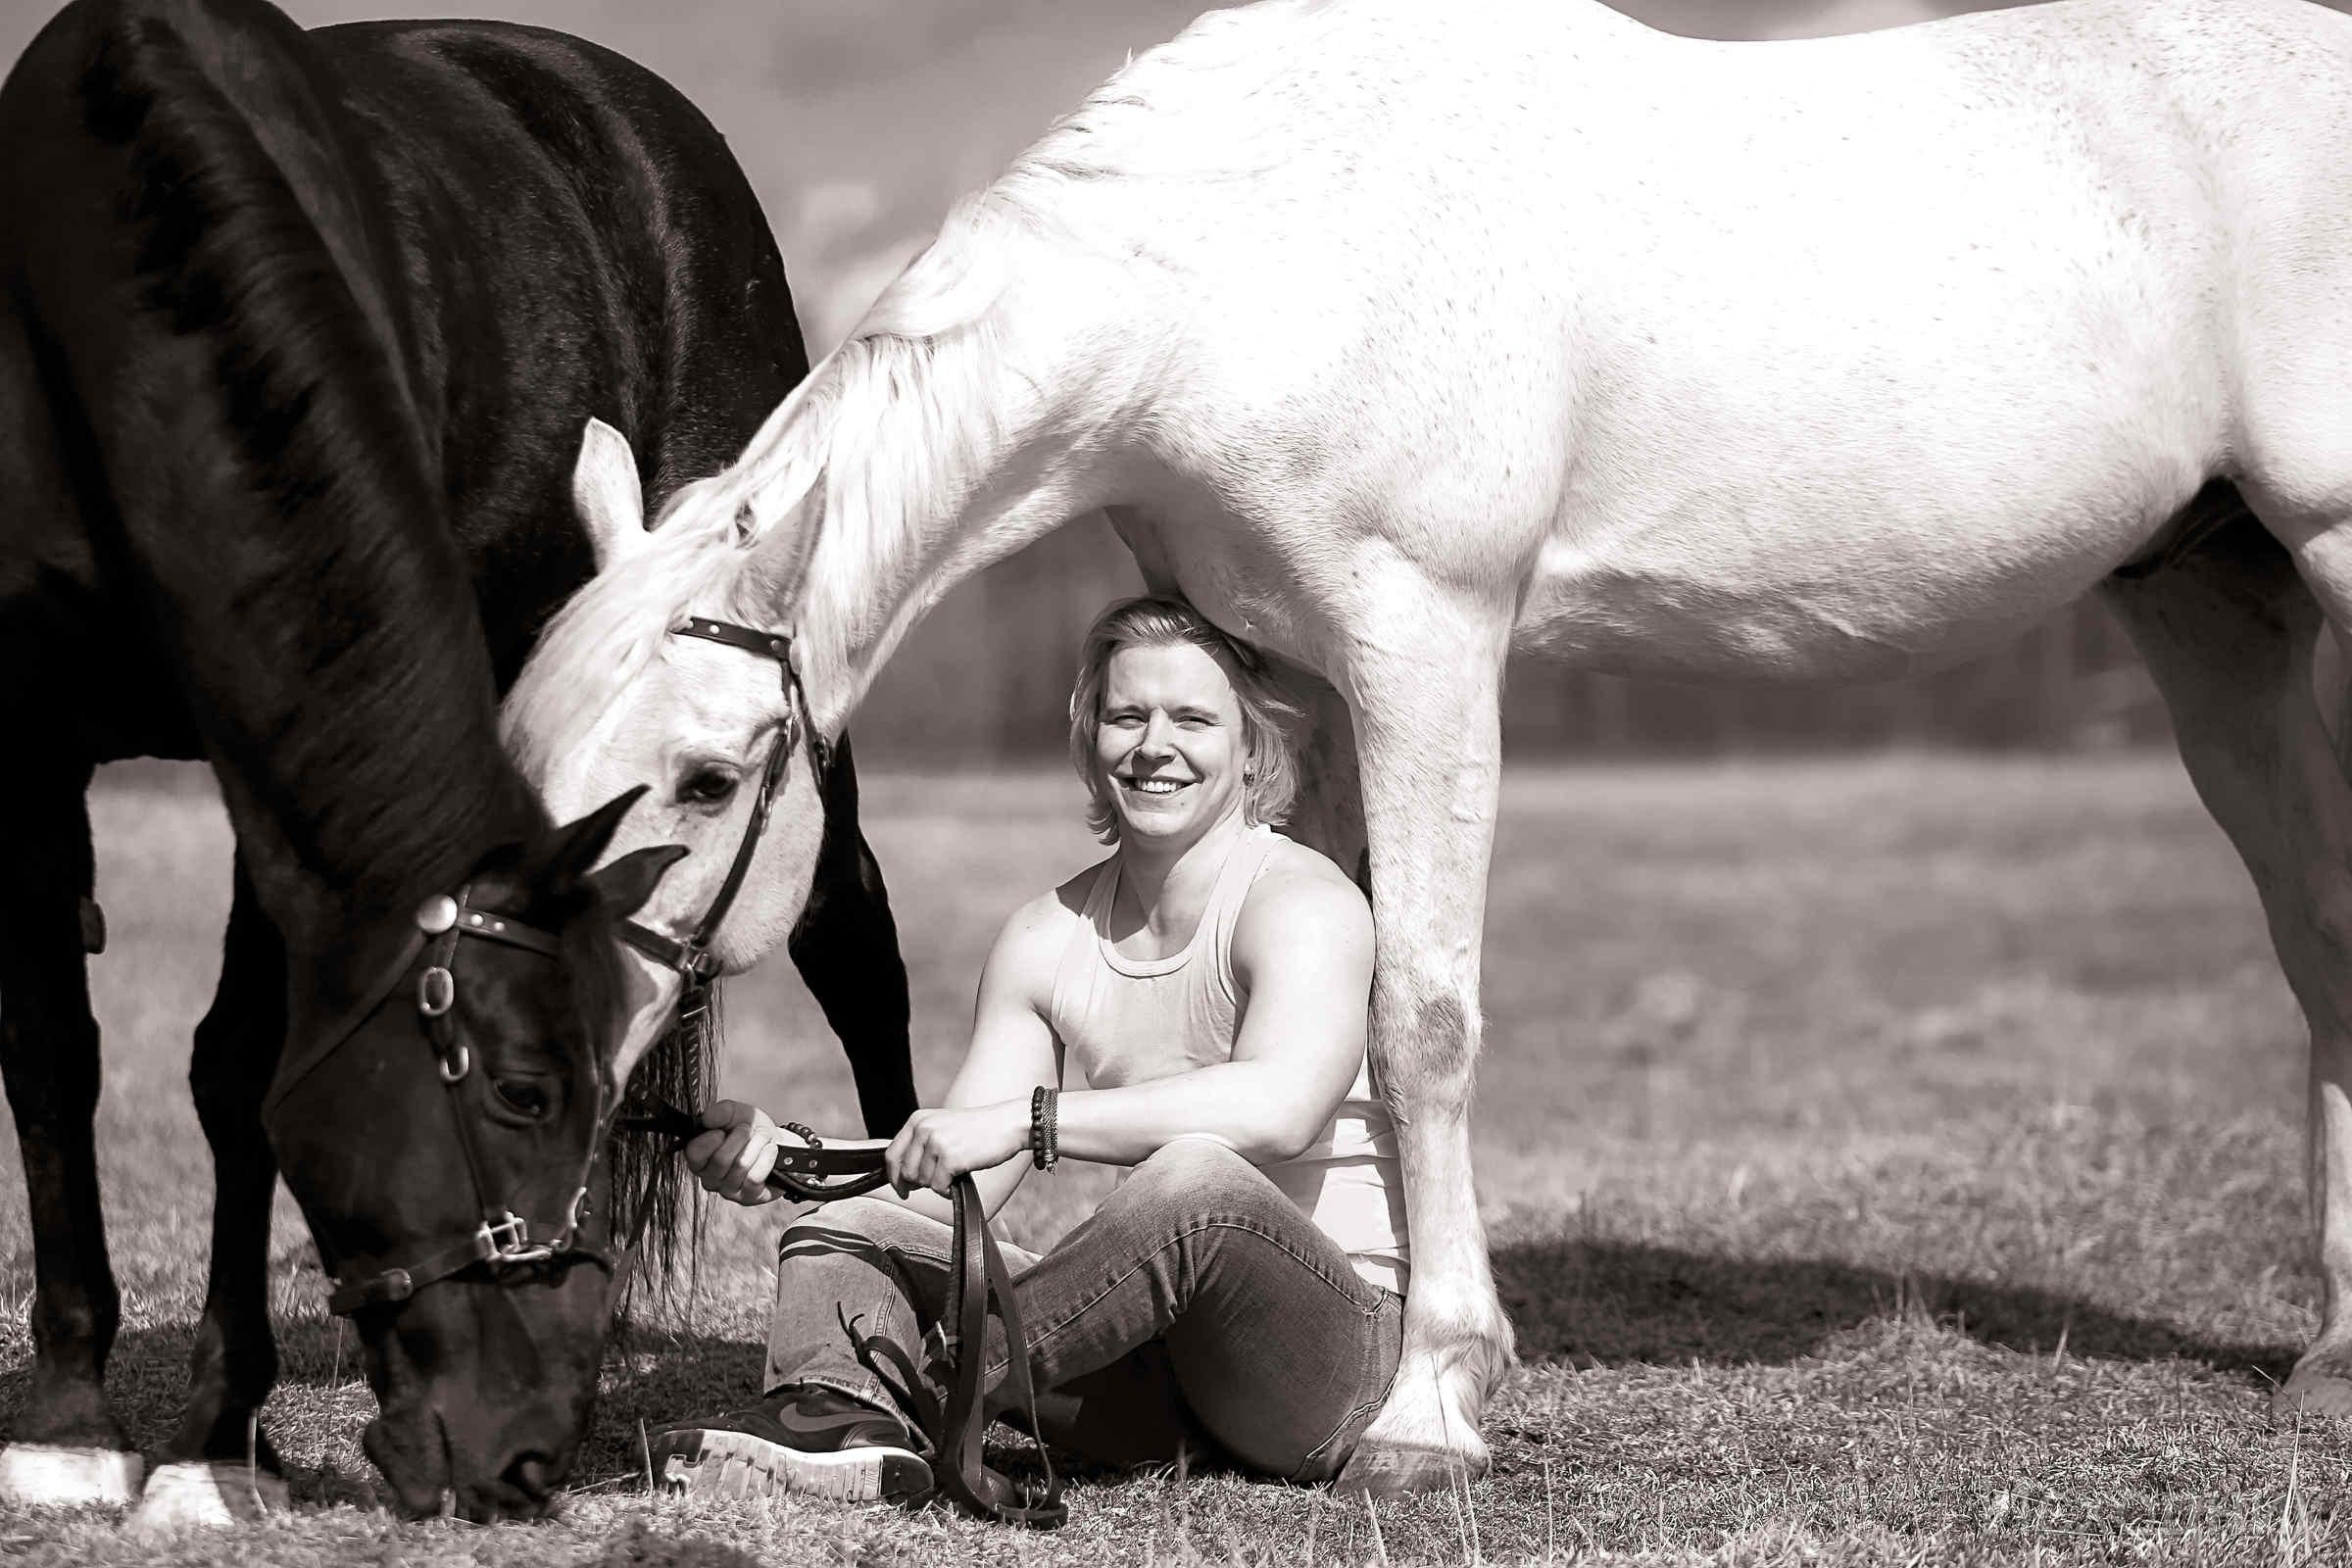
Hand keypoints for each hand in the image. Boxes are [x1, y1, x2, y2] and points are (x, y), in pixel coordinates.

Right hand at [682, 1099, 783, 1205]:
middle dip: (741, 1137)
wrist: (779, 1142)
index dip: (710, 1140)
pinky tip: (769, 1151)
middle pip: (720, 1160)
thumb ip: (720, 1112)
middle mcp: (711, 1178)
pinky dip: (766, 1158)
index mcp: (700, 1157)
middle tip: (748, 1131)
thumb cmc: (753, 1130)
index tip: (722, 1131)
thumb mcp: (736, 1113)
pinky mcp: (749, 1197)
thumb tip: (707, 1118)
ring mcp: (729, 1190)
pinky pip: (754, 1177)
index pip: (693, 1154)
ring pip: (740, 1166)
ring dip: (757, 1145)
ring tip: (762, 1139)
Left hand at [886, 1101, 1029, 1196]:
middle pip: (905, 1172)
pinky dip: (948, 1190)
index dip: (894, 1177)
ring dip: (937, 1185)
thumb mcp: (942, 1127)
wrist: (1007, 1124)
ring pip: (922, 1182)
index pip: (891, 1154)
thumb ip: (921, 1144)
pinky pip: (938, 1187)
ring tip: (952, 1175)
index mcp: (918, 1120)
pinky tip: (958, 1179)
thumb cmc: (978, 1129)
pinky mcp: (950, 1158)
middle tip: (937, 1181)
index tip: (901, 1189)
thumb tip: (905, 1175)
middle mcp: (924, 1129)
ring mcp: (936, 1143)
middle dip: (919, 1184)